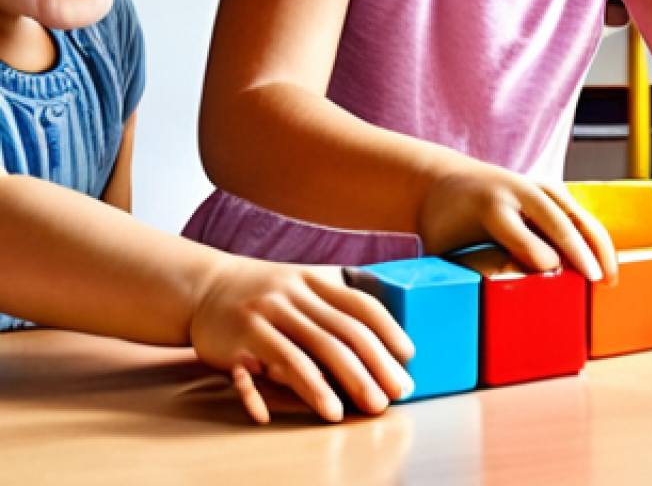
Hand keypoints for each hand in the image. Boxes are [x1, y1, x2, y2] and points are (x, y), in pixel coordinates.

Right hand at [188, 257, 414, 423]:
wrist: (204, 286)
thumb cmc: (264, 293)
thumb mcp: (301, 284)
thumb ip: (332, 305)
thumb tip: (378, 341)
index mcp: (315, 281)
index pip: (360, 305)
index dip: (388, 331)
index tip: (408, 357)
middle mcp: (294, 295)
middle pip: (341, 334)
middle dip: (372, 367)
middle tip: (393, 395)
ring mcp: (266, 316)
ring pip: (308, 353)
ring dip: (334, 385)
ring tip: (355, 410)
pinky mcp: (239, 341)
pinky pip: (264, 370)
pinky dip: (288, 391)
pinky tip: (311, 409)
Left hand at [419, 164, 617, 283]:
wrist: (445, 181)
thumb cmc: (443, 223)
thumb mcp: (443, 247)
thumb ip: (460, 272)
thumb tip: (478, 309)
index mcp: (489, 205)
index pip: (518, 232)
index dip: (536, 255)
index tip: (552, 275)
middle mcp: (517, 190)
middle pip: (555, 220)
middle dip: (578, 251)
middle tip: (596, 282)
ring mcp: (536, 186)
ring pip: (575, 213)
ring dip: (597, 244)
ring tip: (610, 278)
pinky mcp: (550, 189)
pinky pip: (578, 213)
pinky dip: (594, 236)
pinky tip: (605, 262)